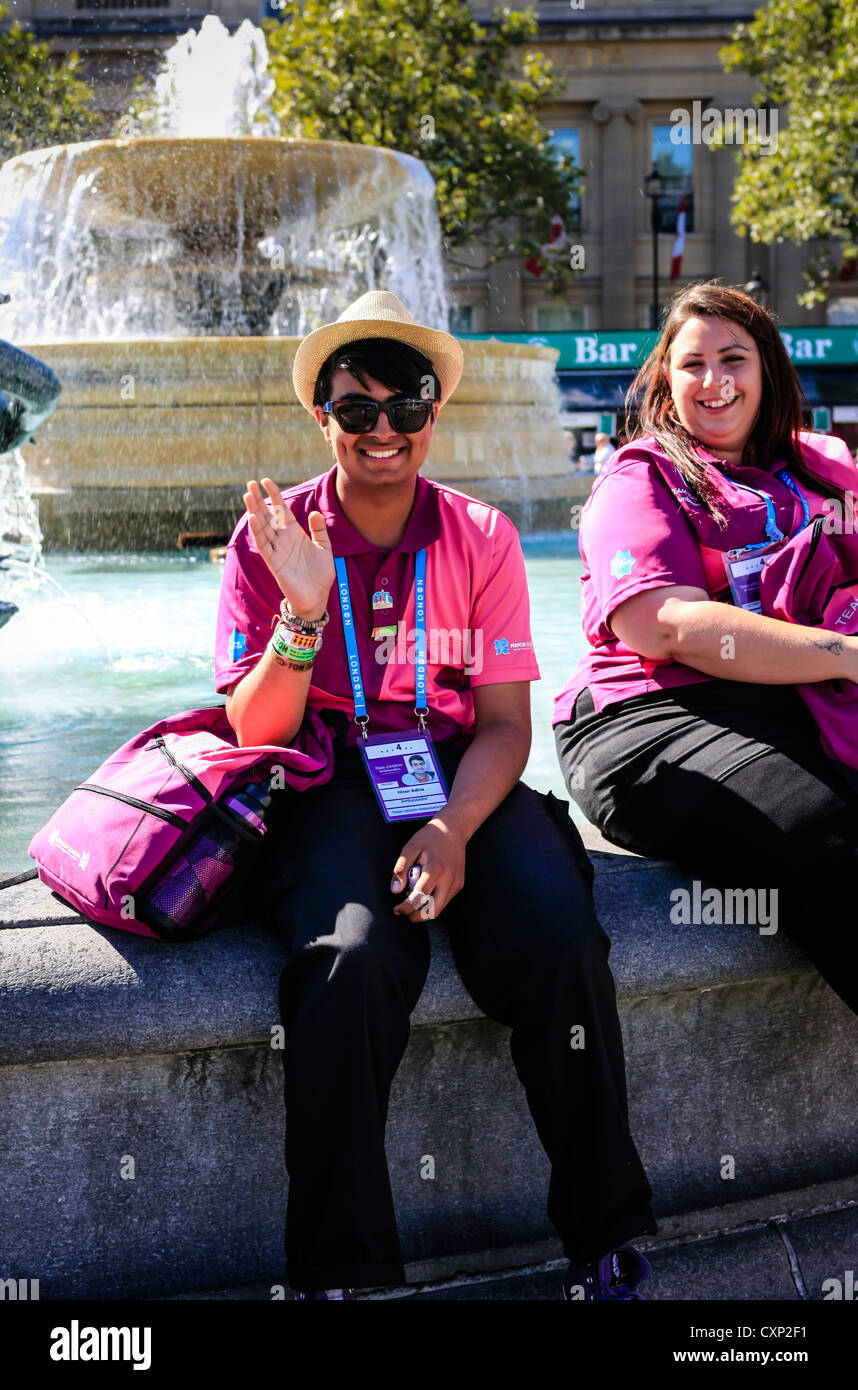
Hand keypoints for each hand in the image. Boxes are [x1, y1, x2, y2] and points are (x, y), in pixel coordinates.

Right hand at [244, 477, 334, 616]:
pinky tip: (253, 519)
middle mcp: (283, 539)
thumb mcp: (324, 548)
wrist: (316, 597)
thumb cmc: (320, 574)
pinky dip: (258, 532)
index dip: (274, 495)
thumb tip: (315, 512)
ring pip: (262, 527)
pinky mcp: (274, 562)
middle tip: (250, 483)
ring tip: (247, 495)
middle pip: (268, 515)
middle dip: (259, 499)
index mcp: (294, 533)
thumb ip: (320, 530)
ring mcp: (277, 550)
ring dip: (255, 511)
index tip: (266, 481)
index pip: (282, 510)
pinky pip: (264, 545)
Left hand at [391, 818, 466, 922]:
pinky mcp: (459, 884)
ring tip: (414, 897)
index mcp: (435, 869)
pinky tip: (425, 890)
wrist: (453, 830)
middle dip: (416, 916)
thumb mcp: (410, 848)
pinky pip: (445, 900)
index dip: (406, 907)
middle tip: (404, 912)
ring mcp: (456, 883)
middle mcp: (448, 879)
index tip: (397, 909)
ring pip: (440, 908)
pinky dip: (433, 901)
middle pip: (433, 911)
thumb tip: (395, 891)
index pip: (419, 898)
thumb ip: (401, 870)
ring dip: (424, 909)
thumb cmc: (430, 838)